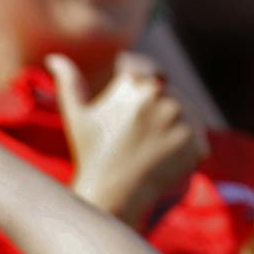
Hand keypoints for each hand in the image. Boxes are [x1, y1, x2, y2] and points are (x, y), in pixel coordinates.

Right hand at [51, 52, 206, 227]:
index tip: (127, 117)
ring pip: (185, 114)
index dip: (134, 94)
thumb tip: (54, 58)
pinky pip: (196, 140)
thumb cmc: (92, 154)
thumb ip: (69, 83)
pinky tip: (162, 161)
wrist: (111, 195)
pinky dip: (184, 150)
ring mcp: (184, 119)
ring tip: (149, 150)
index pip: (144, 72)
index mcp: (136, 82)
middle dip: (155, 112)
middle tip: (136, 139)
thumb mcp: (78, 116)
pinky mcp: (198, 143)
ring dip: (174, 127)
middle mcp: (163, 95)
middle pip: (167, 94)